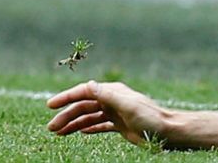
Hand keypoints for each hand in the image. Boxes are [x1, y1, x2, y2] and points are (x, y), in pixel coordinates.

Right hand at [47, 81, 169, 145]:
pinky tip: (77, 133)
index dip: (67, 97)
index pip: (85, 92)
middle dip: (66, 115)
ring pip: (88, 116)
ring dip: (73, 124)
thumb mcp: (127, 105)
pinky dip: (87, 128)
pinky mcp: (119, 124)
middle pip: (84, 106)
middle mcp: (113, 100)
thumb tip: (89, 84)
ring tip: (58, 133)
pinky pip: (98, 125)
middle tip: (51, 128)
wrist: (167, 131)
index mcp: (114, 92)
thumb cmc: (149, 117)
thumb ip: (107, 95)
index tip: (51, 105)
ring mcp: (116, 112)